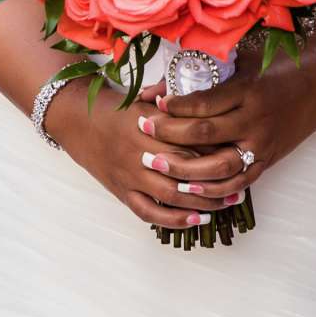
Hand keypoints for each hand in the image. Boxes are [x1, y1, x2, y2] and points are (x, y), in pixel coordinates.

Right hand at [43, 80, 248, 233]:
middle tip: (241, 183)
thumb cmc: (113, 106)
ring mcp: (130, 174)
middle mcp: (140, 153)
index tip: (238, 153)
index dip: (215, 150)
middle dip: (215, 180)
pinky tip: (195, 220)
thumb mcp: (143, 97)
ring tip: (226, 204)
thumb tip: (208, 98)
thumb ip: (173, 101)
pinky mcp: (121, 191)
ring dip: (202, 203)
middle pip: (186, 170)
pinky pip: (148, 211)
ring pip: (171, 194)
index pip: (189, 141)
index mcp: (148, 126)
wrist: (74, 120)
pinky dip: (173, 220)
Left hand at [135, 55, 315, 201]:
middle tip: (143, 132)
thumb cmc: (280, 64)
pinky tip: (192, 189)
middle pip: (204, 135)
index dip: (173, 107)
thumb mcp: (245, 59)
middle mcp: (255, 120)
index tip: (151, 104)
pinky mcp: (269, 159)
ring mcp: (264, 144)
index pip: (202, 104)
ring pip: (220, 167)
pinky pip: (240, 181)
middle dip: (169, 136)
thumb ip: (208, 69)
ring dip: (186, 170)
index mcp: (248, 91)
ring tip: (158, 166)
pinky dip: (215, 189)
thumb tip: (166, 79)